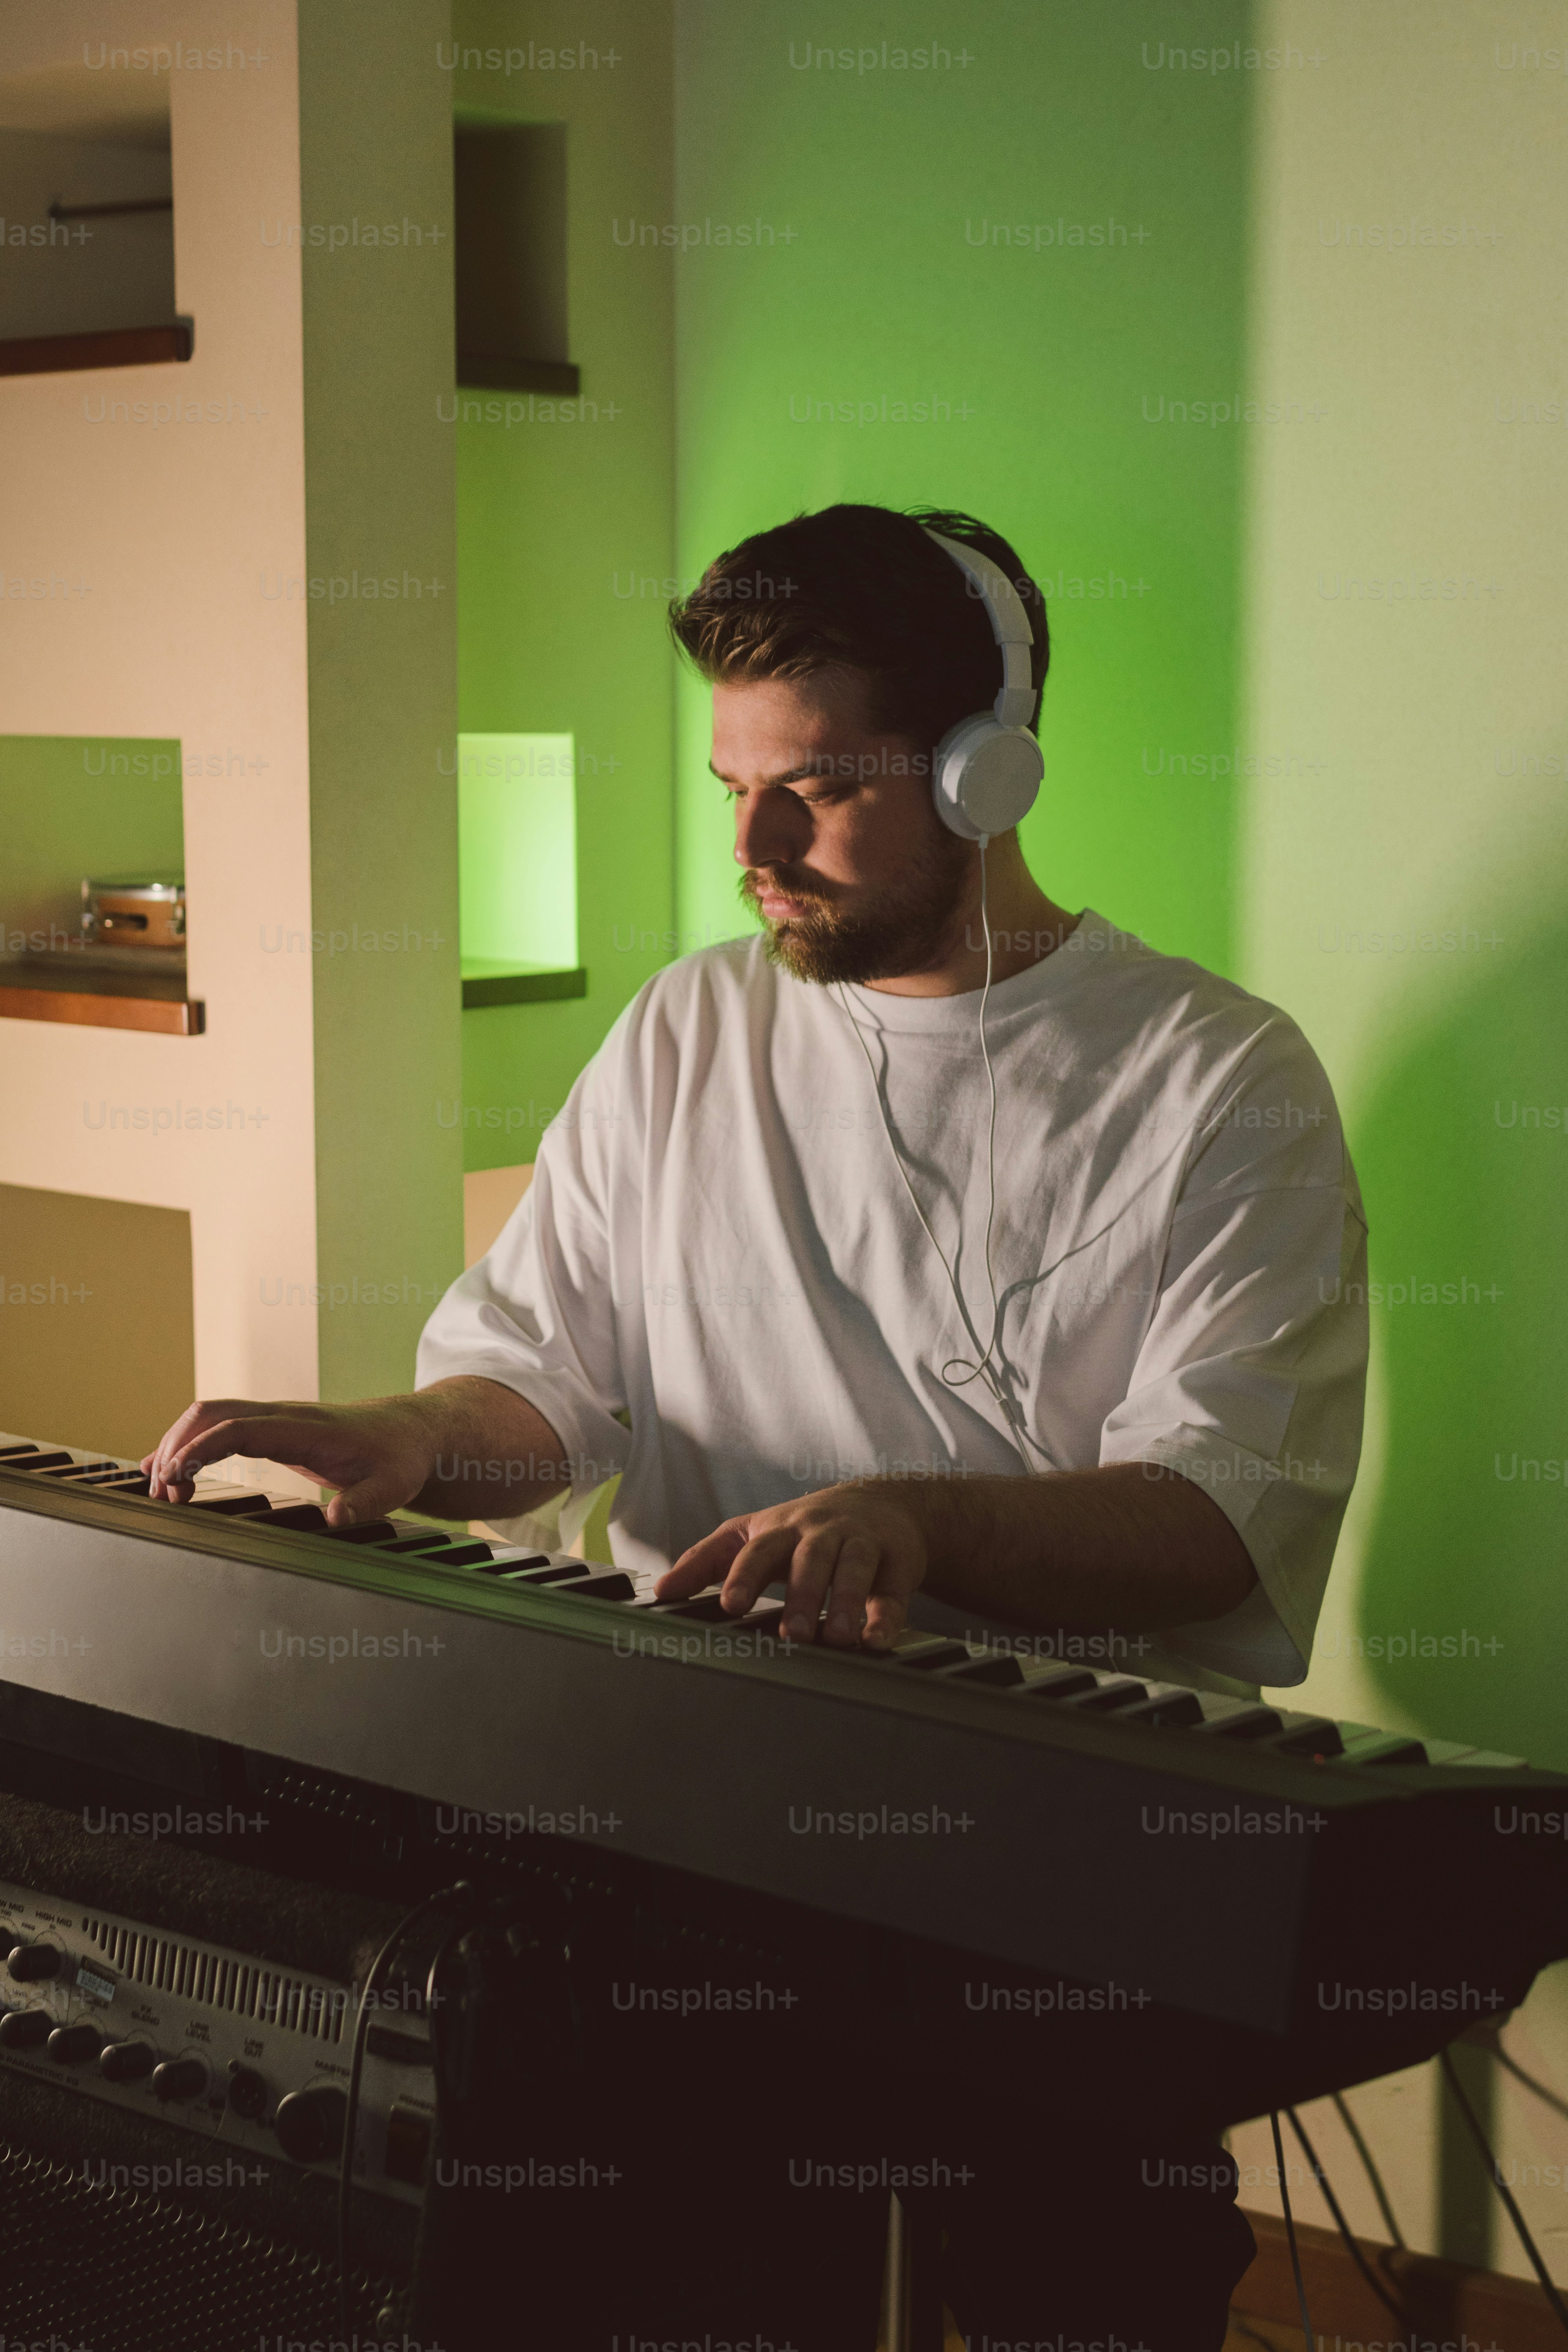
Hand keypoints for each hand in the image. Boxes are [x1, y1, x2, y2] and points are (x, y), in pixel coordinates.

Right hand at [142, 1396, 437, 1526]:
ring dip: (178, 1446)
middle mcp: (283, 1415)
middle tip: (161, 1496)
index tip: (172, 1477)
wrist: (411, 1432)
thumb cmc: (400, 1457)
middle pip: (211, 1414)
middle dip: (176, 1447)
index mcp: (304, 1428)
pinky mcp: (272, 1430)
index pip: (238, 1428)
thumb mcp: (394, 1484)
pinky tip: (170, 1471)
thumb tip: (338, 1518)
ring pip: (211, 1417)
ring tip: (160, 1492)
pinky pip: (221, 1428)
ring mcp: (275, 1419)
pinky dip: (191, 1445)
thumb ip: (367, 1500)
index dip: (200, 1450)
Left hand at [655, 1483, 928, 1648]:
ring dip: (847, 1603)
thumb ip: (708, 1560)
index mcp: (783, 1528)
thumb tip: (661, 1589)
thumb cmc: (806, 1529)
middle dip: (802, 1595)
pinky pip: (894, 1590)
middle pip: (811, 1559)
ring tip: (837, 1639)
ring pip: (855, 1569)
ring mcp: (863, 1542)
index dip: (745, 1576)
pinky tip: (876, 1640)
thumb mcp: (755, 1535)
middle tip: (792, 1634)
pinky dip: (887, 1616)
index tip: (731, 1604)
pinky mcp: (899, 1561)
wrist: (885, 1502)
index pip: (759, 1549)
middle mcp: (822, 1532)